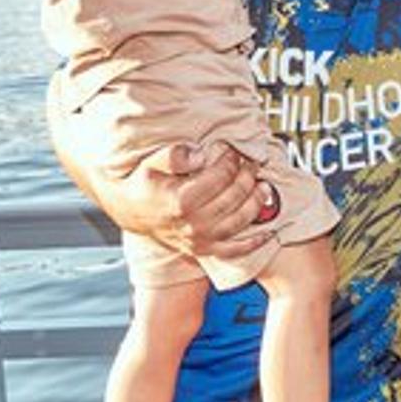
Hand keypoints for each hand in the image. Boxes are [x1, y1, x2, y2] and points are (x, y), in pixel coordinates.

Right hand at [123, 143, 274, 259]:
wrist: (131, 212)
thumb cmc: (143, 185)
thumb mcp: (151, 163)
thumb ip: (174, 155)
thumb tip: (200, 155)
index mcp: (181, 200)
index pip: (220, 177)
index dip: (231, 161)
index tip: (233, 151)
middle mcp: (192, 223)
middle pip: (233, 197)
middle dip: (247, 177)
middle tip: (252, 164)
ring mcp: (199, 239)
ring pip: (239, 221)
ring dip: (257, 203)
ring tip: (264, 187)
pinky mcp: (203, 250)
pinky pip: (234, 250)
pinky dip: (254, 243)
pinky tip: (268, 232)